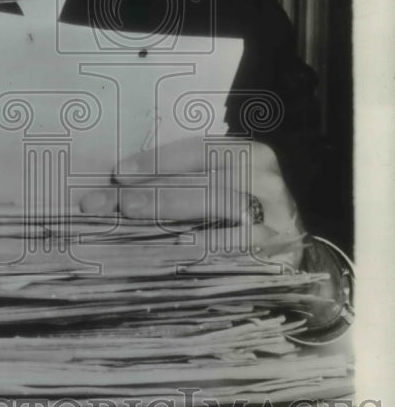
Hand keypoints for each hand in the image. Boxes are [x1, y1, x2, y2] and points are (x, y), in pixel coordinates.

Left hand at [80, 137, 303, 255]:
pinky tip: (174, 244)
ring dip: (171, 206)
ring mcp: (275, 216)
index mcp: (251, 155)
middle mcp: (266, 181)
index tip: (119, 172)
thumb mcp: (218, 188)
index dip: (158, 160)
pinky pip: (238, 243)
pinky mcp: (278, 250)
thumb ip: (182, 181)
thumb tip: (121, 184)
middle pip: (203, 178)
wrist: (292, 255)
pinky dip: (204, 242)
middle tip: (115, 199)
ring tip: (133, 212)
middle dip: (153, 188)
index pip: (199, 151)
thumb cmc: (242, 215)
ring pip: (219, 202)